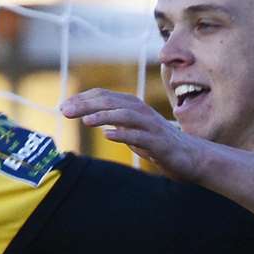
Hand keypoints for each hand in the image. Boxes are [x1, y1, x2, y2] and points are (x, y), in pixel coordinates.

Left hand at [61, 89, 205, 181]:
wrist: (189, 157)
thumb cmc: (159, 145)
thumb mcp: (133, 133)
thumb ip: (117, 125)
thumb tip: (95, 121)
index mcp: (132, 107)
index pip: (104, 96)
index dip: (83, 99)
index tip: (64, 107)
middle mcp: (141, 111)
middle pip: (110, 102)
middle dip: (86, 105)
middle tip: (65, 111)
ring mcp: (150, 126)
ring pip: (124, 115)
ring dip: (104, 116)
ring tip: (85, 121)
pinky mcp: (158, 142)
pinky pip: (139, 136)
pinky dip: (123, 134)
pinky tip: (108, 135)